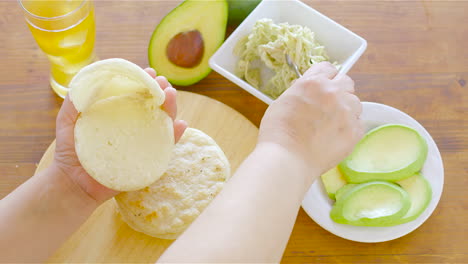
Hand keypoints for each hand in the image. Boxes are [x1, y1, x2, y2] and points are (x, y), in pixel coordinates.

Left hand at [53, 68, 187, 203]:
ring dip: (170, 107)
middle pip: (152, 105)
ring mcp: (142, 142)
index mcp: (118, 114)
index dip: (143, 82)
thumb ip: (73, 101)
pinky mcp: (148, 160)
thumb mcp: (67, 121)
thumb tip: (87, 80)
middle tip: (162, 82)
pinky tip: (181, 124)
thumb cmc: (71, 152)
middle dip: (160, 91)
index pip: (134, 94)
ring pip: (162, 122)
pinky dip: (175, 135)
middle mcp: (133, 126)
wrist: (73, 183)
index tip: (147, 72)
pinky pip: (165, 147)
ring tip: (170, 95)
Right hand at [258, 62, 363, 181]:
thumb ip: (301, 91)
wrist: (288, 159)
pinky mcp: (355, 131)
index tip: (322, 85)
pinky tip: (334, 136)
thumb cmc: (278, 133)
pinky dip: (349, 127)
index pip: (328, 68)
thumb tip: (309, 92)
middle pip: (346, 82)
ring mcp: (347, 112)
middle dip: (338, 90)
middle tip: (328, 104)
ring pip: (355, 102)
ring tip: (331, 124)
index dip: (324, 77)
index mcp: (313, 83)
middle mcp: (333, 93)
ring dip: (346, 109)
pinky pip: (358, 123)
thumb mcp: (282, 101)